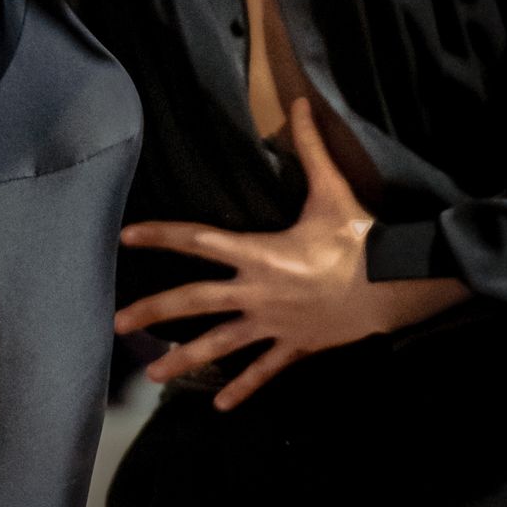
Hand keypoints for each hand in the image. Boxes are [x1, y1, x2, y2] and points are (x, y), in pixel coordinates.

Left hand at [117, 96, 462, 410]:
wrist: (389, 285)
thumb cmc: (359, 236)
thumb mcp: (330, 189)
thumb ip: (309, 146)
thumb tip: (299, 102)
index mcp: (259, 254)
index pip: (198, 241)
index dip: (161, 235)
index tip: (126, 236)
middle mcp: (256, 292)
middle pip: (194, 302)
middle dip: (153, 312)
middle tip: (117, 325)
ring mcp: (272, 324)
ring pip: (219, 346)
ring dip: (184, 361)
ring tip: (153, 374)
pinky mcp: (293, 346)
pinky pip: (263, 371)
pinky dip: (243, 388)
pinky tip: (220, 405)